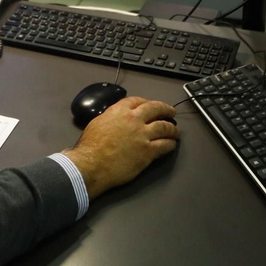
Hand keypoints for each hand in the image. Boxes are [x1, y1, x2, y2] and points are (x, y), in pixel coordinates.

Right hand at [61, 97, 178, 198]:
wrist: (92, 164)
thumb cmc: (90, 147)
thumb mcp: (97, 123)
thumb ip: (110, 118)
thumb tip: (115, 120)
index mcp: (119, 111)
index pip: (137, 101)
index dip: (146, 102)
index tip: (150, 105)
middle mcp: (134, 119)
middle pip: (155, 109)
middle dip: (165, 109)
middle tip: (171, 112)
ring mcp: (143, 135)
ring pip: (164, 127)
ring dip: (172, 128)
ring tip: (175, 131)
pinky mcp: (148, 151)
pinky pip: (164, 145)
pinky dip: (170, 144)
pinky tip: (172, 145)